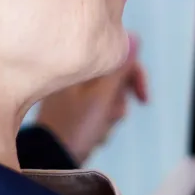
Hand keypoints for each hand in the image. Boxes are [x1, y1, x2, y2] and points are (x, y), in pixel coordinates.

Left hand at [35, 33, 148, 164]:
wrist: (51, 157)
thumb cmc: (74, 127)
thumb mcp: (101, 96)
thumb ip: (119, 67)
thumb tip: (134, 37)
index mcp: (80, 65)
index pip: (117, 54)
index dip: (134, 73)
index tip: (143, 96)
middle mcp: (77, 73)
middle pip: (115, 75)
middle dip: (121, 98)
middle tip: (117, 115)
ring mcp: (76, 90)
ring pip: (110, 93)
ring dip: (112, 112)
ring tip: (100, 126)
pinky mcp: (76, 105)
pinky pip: (101, 107)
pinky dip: (103, 119)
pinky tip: (95, 131)